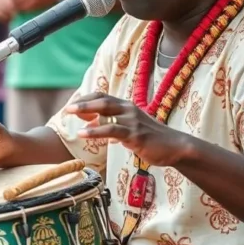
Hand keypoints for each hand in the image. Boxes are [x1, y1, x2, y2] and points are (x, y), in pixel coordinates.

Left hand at [66, 93, 188, 166]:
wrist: (176, 147)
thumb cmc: (151, 139)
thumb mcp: (129, 129)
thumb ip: (111, 125)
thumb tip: (91, 125)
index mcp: (127, 107)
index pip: (102, 97)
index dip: (86, 99)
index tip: (72, 106)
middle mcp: (129, 110)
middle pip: (101, 100)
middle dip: (82, 102)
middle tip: (67, 108)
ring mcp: (132, 121)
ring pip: (105, 111)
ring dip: (85, 111)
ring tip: (69, 114)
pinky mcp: (135, 135)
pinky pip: (111, 130)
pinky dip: (95, 131)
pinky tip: (82, 133)